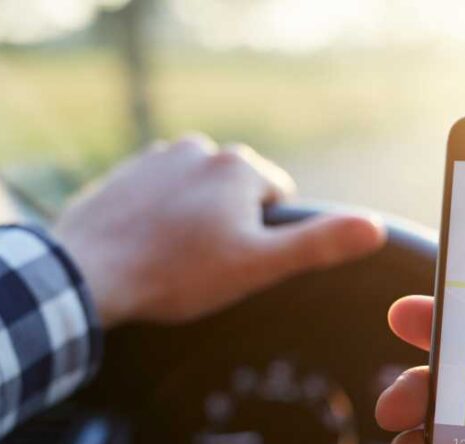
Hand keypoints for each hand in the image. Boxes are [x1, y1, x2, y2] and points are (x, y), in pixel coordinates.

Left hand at [55, 134, 384, 326]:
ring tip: (174, 259)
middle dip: (230, 227)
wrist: (88, 272)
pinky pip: (163, 195)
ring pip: (201, 195)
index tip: (236, 263)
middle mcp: (201, 148)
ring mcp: (158, 157)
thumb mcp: (259, 266)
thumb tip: (375, 227)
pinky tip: (148, 246)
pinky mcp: (125, 172)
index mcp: (240, 167)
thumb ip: (318, 244)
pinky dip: (162, 217)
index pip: (278, 200)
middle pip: (238, 195)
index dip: (265, 239)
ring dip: (196, 221)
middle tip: (205, 266)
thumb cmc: (178, 273)